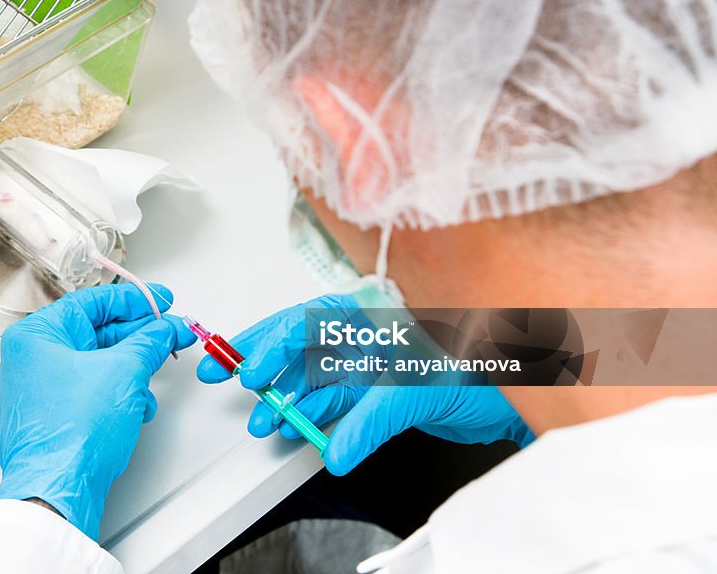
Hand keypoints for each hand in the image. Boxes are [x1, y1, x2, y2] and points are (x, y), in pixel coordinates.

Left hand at [0, 283, 195, 539]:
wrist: (57, 490)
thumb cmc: (71, 433)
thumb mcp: (124, 372)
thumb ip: (149, 342)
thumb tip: (164, 329)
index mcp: (37, 337)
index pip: (91, 303)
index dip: (133, 300)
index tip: (160, 300)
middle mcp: (31, 361)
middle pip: (95, 334)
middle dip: (138, 339)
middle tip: (169, 333)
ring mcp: (38, 392)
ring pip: (95, 366)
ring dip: (130, 371)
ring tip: (153, 377)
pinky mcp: (51, 420)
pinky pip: (88, 394)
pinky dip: (116, 396)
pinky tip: (137, 407)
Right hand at [197, 294, 533, 474]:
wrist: (529, 395)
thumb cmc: (495, 365)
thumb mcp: (425, 386)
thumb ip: (374, 418)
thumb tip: (336, 448)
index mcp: (379, 310)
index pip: (312, 319)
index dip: (273, 341)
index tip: (250, 366)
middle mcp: (371, 332)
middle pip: (303, 343)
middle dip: (263, 361)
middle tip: (229, 375)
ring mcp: (375, 362)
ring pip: (315, 376)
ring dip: (286, 397)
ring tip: (263, 417)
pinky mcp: (381, 392)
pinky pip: (336, 402)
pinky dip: (313, 416)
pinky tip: (293, 425)